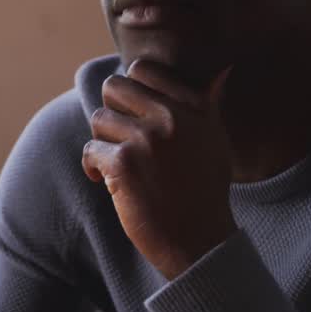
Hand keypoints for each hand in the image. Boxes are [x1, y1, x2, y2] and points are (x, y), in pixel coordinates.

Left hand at [82, 60, 236, 279]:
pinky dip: (93, 168)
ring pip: (98, 119)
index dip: (130, 91)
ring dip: (102, 143)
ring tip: (118, 166)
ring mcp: (146, 139)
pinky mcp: (123, 164)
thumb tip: (220, 71)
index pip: (143, 69)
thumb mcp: (216, 142)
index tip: (133, 115)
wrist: (198, 242)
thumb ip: (209, 105)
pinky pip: (90, 150)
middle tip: (119, 138)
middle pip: (113, 87)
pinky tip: (107, 184)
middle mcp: (171, 118)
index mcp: (193, 108)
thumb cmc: (204, 192)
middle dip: (111, 112)